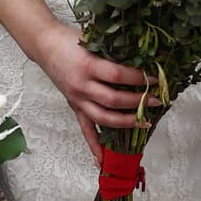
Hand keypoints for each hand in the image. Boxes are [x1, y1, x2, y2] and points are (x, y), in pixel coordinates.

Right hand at [34, 22, 150, 163]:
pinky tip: (103, 160)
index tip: (154, 79)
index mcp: (88, 65)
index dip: (138, 79)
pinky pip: (85, 129)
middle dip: (138, 102)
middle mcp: (81, 85)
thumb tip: (143, 60)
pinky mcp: (74, 106)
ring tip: (144, 122)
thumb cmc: (70, 39)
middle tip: (156, 100)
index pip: (118, 76)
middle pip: (113, 100)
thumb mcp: (93, 40)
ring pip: (103, 118)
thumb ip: (114, 52)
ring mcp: (77, 99)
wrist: (45, 46)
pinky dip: (94, 146)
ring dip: (125, 122)